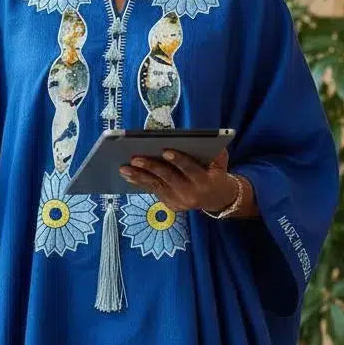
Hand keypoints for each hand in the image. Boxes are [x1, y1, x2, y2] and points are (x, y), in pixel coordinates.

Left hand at [119, 148, 233, 212]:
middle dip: (151, 167)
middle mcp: (190, 193)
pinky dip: (140, 183)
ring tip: (123, 168)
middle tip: (135, 158)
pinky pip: (153, 191)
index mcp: (204, 181)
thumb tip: (197, 139)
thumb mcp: (220, 162)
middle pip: (168, 178)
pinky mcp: (170, 205)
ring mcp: (179, 201)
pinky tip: (128, 175)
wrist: (218, 199)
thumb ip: (213, 152)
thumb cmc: (216, 173)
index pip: (190, 169)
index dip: (178, 160)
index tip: (165, 150)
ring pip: (156, 186)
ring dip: (138, 177)